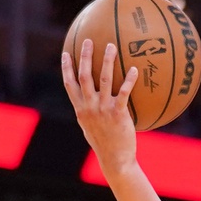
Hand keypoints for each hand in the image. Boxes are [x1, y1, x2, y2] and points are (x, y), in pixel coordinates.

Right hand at [62, 39, 140, 174]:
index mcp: (80, 110)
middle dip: (85, 56)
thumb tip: (89, 102)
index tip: (66, 53)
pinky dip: (129, 80)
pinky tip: (134, 69)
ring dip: (107, 61)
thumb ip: (88, 112)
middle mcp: (89, 107)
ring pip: (103, 79)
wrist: (115, 160)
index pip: (69, 85)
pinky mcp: (118, 114)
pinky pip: (124, 92)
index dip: (66, 68)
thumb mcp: (90, 128)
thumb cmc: (104, 144)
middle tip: (88, 40)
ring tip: (111, 46)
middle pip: (84, 76)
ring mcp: (103, 109)